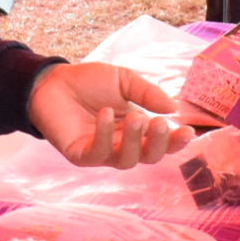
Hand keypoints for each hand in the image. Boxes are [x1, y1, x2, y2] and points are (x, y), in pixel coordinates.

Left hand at [26, 63, 194, 168]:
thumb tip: (174, 108)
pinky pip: (98, 154)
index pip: (161, 143)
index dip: (176, 142)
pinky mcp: (81, 155)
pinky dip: (105, 135)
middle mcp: (121, 145)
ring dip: (135, 141)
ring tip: (135, 117)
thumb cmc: (88, 82)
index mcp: (136, 129)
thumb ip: (148, 94)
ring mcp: (102, 152)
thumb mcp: (124, 80)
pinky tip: (105, 115)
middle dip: (160, 144)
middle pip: (148, 157)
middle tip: (160, 124)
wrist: (52, 81)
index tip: (188, 131)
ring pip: (127, 160)